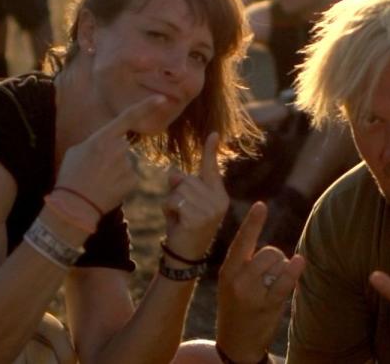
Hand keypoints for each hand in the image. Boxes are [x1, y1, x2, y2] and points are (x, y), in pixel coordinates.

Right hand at [55, 95, 168, 215]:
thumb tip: (106, 142)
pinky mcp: (133, 179)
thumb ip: (96, 141)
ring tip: (98, 181)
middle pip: (123, 146)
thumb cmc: (71, 177)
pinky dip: (120, 183)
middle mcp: (119, 148)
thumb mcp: (77, 151)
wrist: (74, 206)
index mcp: (103, 137)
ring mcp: (127, 164)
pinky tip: (107, 189)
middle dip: (113, 156)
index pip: (129, 116)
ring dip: (116, 171)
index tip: (162, 99)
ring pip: (126, 163)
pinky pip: (129, 177)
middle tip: (95, 170)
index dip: (147, 106)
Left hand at [162, 132, 229, 259]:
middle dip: (177, 191)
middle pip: (187, 179)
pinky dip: (169, 209)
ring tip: (179, 217)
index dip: (210, 150)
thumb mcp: (183, 201)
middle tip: (181, 211)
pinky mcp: (198, 218)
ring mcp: (210, 210)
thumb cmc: (183, 226)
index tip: (212, 133)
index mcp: (219, 195)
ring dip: (172, 202)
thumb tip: (173, 172)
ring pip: (180, 189)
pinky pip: (175, 201)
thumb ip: (181, 184)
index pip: (212, 169)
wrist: (183, 256)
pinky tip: (177, 222)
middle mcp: (219, 201)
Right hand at [216, 202, 305, 362]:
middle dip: (276, 258)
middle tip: (270, 275)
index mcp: (228, 271)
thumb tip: (268, 245)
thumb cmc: (235, 308)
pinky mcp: (267, 306)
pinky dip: (294, 270)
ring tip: (273, 286)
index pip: (241, 241)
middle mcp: (238, 280)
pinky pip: (285, 281)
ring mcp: (252, 294)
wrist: (235, 344)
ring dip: (283, 270)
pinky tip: (299, 262)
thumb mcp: (229, 284)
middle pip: (268, 252)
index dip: (253, 222)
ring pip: (278, 264)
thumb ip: (243, 263)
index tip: (261, 205)